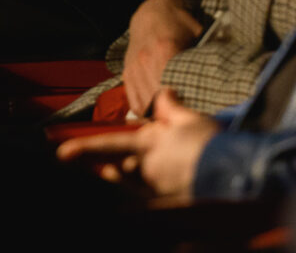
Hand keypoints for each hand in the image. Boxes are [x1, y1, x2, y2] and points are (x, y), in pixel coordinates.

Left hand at [56, 89, 218, 198]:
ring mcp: (157, 189)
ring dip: (133, 176)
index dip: (83, 148)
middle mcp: (147, 169)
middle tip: (124, 160)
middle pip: (123, 167)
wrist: (235, 174)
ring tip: (136, 169)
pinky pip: (151, 196)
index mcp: (148, 144)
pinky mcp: (169, 203)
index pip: (109, 143)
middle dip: (120, 163)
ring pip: (136, 181)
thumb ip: (171, 107)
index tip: (61, 154)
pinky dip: (150, 190)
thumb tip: (164, 92)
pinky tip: (159, 187)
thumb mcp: (191, 118)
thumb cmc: (212, 144)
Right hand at [122, 0, 205, 115]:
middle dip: (173, 113)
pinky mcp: (127, 73)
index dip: (186, 105)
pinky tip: (158, 113)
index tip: (198, 112)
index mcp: (165, 49)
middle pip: (159, 100)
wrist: (151, 13)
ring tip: (174, 119)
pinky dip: (145, 112)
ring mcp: (134, 68)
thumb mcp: (198, 33)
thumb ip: (206, 55)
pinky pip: (134, 102)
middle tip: (188, 119)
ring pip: (145, 105)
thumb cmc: (178, 24)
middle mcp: (146, 60)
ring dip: (159, 115)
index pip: (174, 87)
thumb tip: (225, 77)